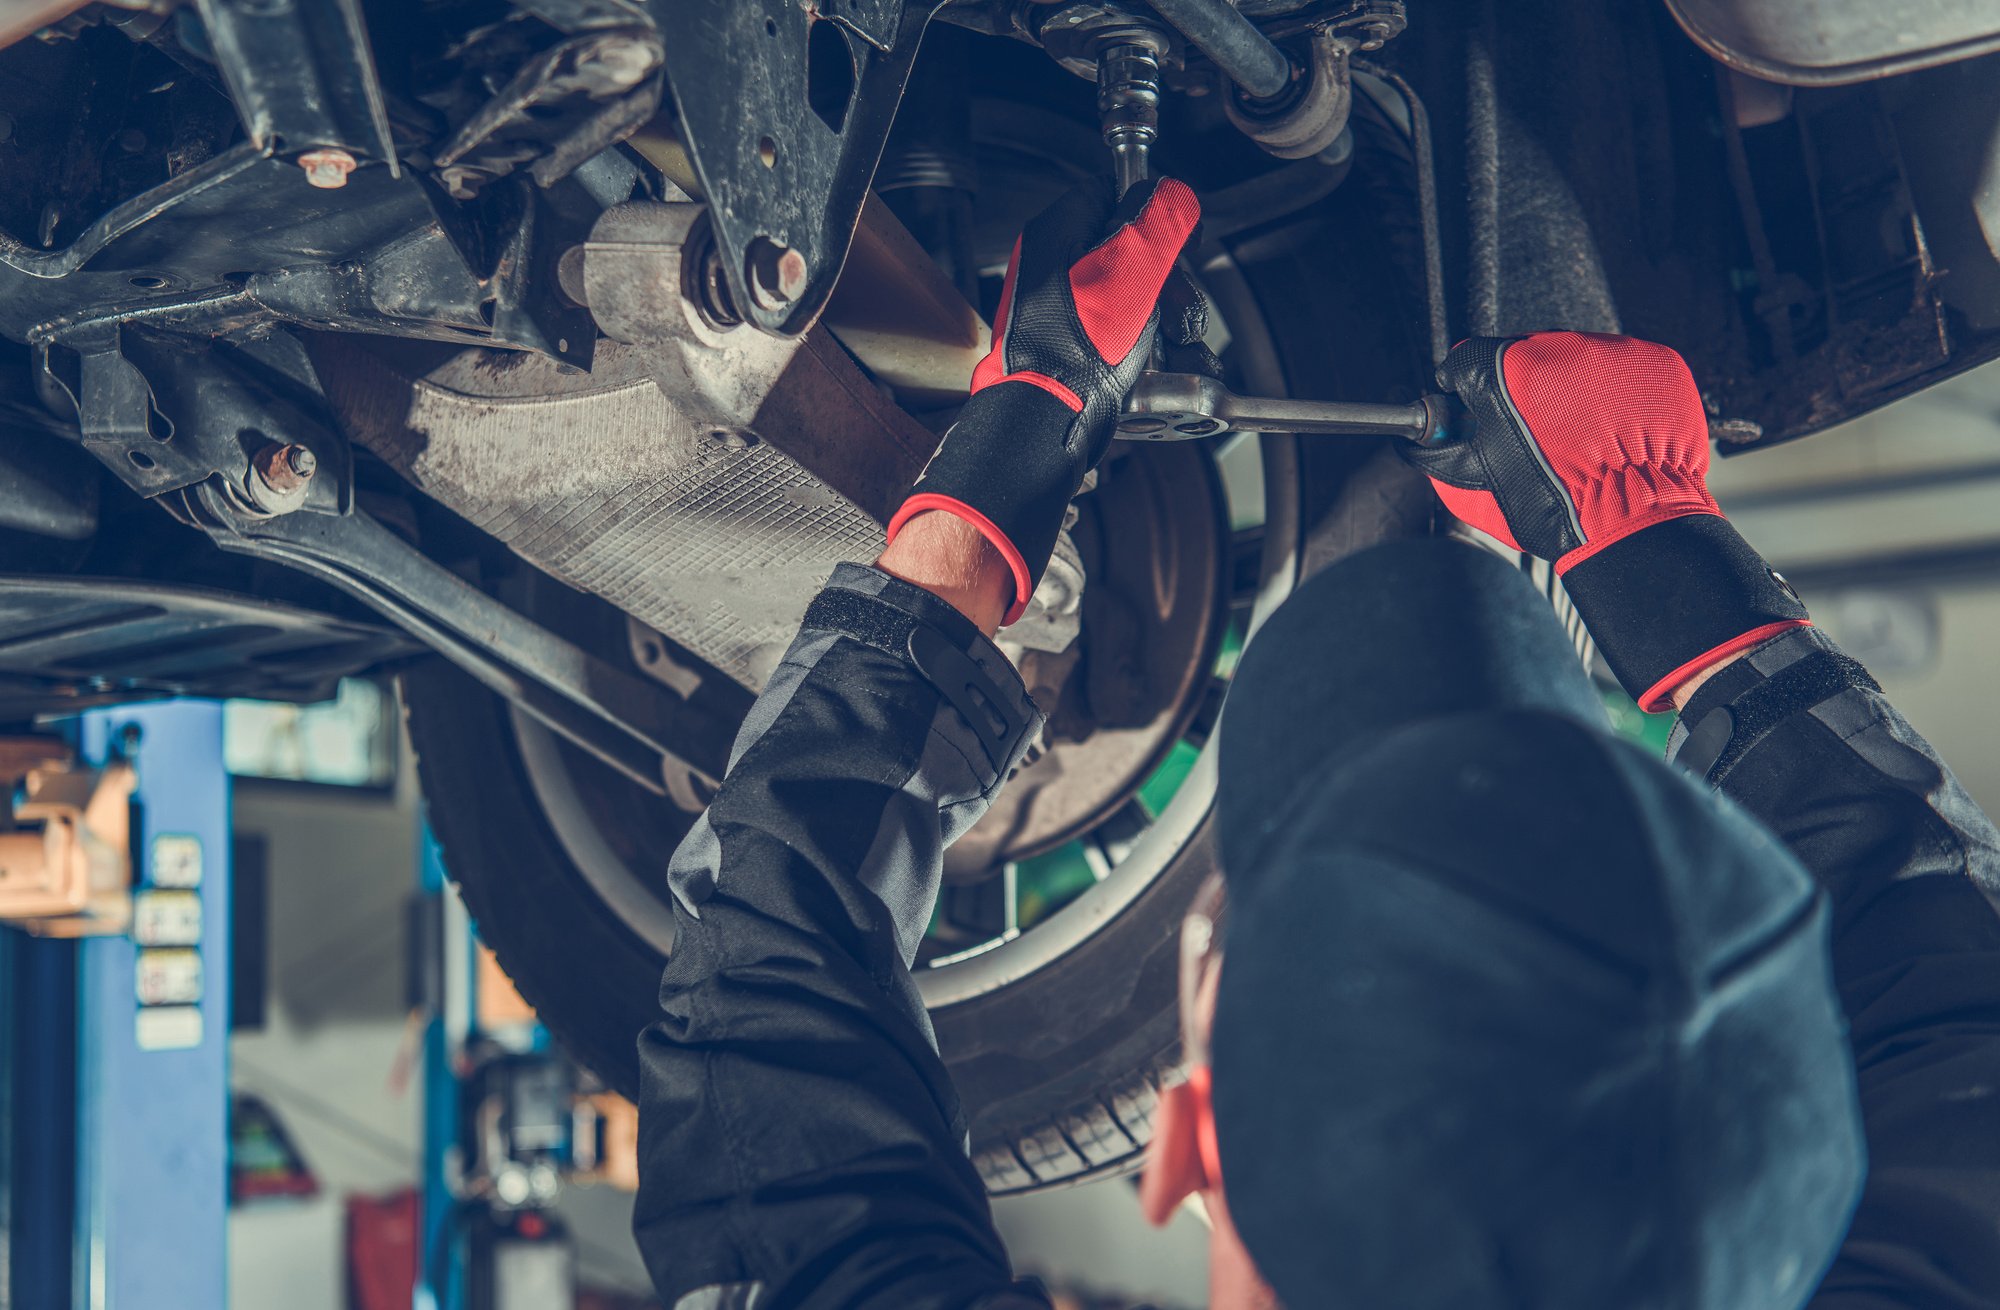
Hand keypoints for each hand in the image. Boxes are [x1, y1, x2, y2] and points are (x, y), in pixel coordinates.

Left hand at [887, 176, 1200, 624]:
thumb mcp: (1131, 271)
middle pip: (1128, 246)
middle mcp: (1054, 265)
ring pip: (1130, 289)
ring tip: (1177, 339)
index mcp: (1056, 233)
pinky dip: (1146, 340)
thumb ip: (1157, 221)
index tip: (1182, 236)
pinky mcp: (1072, 342)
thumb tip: (1173, 192)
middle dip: (1167, 275)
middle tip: (1179, 303)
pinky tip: (1164, 359)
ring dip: (1165, 312)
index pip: (1113, 193)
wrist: (1048, 421)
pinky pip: (1119, 326)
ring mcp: (1061, 306)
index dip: (1155, 211)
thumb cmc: (1076, 352)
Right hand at [1404, 331, 1808, 710]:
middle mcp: (1561, 347)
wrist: (1631, 521)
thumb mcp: (1477, 482)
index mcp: (1508, 371)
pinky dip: (1614, 393)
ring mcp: (1613, 352)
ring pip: (1577, 359)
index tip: (1470, 405)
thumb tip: (1425, 444)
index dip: (1466, 387)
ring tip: (1579, 436)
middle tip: (1531, 432)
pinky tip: (1611, 429)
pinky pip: (1623, 368)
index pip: (1470, 358)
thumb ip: (1444, 452)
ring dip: (1570, 389)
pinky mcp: (1656, 362)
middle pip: (1527, 354)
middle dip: (1521, 389)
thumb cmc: (1553, 504)